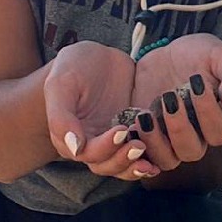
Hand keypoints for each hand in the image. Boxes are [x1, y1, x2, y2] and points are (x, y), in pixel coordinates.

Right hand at [44, 40, 157, 179]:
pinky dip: (149, 158)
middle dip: (123, 160)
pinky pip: (139, 151)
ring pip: (123, 165)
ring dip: (135, 166)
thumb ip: (61, 116)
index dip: (104, 148)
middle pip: (106, 165)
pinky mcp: (132, 130)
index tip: (121, 131)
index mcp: (70, 137)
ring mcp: (113, 138)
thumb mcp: (61, 84)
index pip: (88, 154)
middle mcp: (92, 143)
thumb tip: (75, 149)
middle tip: (139, 146)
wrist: (98, 55)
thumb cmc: (73, 66)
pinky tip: (159, 159)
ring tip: (150, 161)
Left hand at [128, 33, 221, 170]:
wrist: (166, 55)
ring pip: (168, 159)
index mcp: (220, 119)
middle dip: (179, 127)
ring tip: (146, 115)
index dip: (208, 113)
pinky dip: (138, 143)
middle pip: (192, 151)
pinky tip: (134, 122)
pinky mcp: (150, 137)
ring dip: (156, 141)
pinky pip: (144, 155)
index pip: (219, 132)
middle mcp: (198, 136)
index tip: (196, 83)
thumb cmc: (200, 55)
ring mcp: (171, 140)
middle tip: (170, 95)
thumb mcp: (220, 55)